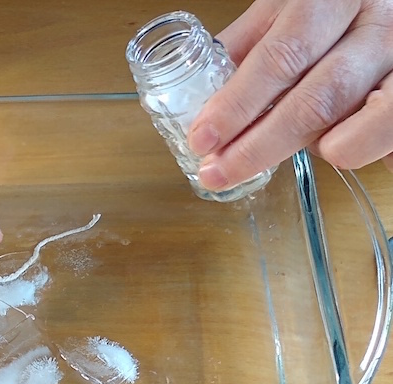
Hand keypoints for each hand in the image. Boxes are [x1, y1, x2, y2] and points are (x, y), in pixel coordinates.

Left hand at [186, 0, 392, 190]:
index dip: (238, 105)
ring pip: (368, 123)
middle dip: (260, 147)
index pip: (280, 58)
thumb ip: (249, 43)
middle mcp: (378, 27)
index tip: (203, 139)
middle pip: (317, 101)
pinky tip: (340, 147)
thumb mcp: (291, 6)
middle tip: (220, 173)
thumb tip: (202, 93)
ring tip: (293, 152)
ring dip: (323, 150)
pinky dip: (368, 150)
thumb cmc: (338, 4)